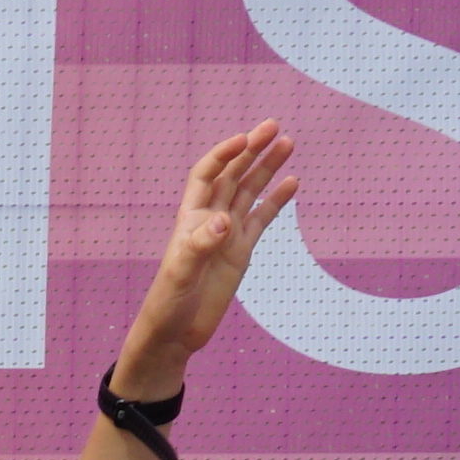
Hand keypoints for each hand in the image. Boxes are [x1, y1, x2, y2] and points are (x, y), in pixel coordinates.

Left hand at [108, 121, 298, 393]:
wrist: (175, 333)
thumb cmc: (168, 303)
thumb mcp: (180, 275)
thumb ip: (200, 247)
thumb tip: (224, 221)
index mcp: (190, 218)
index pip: (206, 174)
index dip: (223, 154)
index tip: (244, 139)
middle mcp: (209, 220)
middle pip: (233, 175)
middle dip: (252, 150)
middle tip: (274, 126)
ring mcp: (227, 234)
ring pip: (250, 192)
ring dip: (267, 168)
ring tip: (288, 143)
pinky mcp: (241, 252)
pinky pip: (262, 219)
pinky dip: (277, 201)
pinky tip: (292, 181)